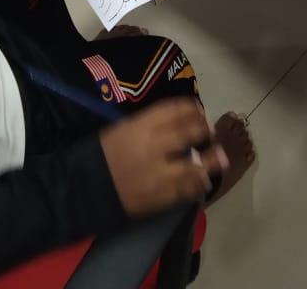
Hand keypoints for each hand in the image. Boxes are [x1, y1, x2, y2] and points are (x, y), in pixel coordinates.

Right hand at [99, 98, 227, 215]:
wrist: (85, 188)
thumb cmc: (102, 154)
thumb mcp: (122, 129)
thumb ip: (148, 126)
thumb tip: (175, 124)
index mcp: (139, 126)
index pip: (173, 111)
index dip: (190, 108)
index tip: (198, 109)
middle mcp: (152, 147)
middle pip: (187, 134)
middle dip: (202, 130)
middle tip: (210, 130)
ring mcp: (158, 174)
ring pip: (193, 166)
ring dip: (211, 161)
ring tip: (222, 157)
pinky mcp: (159, 197)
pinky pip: (185, 190)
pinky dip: (198, 184)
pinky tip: (204, 181)